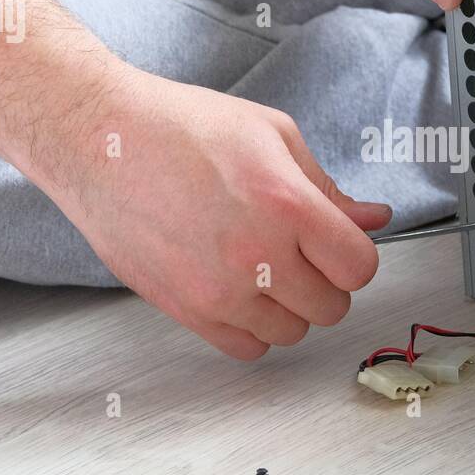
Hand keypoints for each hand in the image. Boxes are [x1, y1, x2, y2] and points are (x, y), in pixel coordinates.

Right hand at [45, 67, 388, 359]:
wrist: (101, 144)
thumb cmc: (181, 126)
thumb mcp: (272, 135)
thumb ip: (327, 187)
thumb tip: (374, 217)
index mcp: (287, 204)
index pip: (359, 268)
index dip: (354, 256)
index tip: (337, 244)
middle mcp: (256, 255)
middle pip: (331, 307)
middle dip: (325, 281)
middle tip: (299, 253)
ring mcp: (218, 290)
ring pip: (291, 333)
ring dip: (288, 307)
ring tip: (262, 267)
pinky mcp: (185, 310)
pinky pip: (246, 348)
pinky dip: (252, 327)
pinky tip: (238, 290)